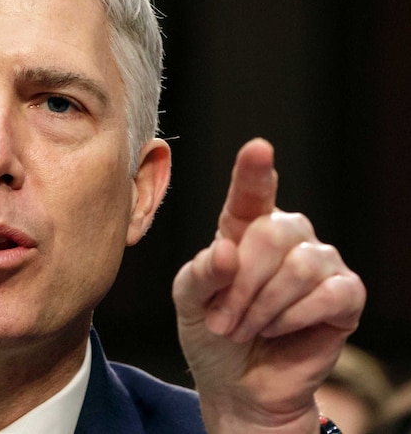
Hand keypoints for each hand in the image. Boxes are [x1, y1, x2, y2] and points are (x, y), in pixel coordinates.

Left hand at [173, 138, 364, 433]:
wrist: (238, 385)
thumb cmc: (211, 332)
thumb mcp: (188, 301)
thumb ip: (200, 273)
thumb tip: (226, 251)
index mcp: (243, 227)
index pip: (251, 193)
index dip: (255, 171)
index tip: (258, 149)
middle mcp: (285, 236)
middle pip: (273, 234)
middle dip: (241, 284)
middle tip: (221, 321)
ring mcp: (319, 262)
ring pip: (299, 266)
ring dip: (262, 307)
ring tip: (244, 329)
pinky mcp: (345, 295)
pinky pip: (328, 294)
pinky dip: (293, 318)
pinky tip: (277, 331)